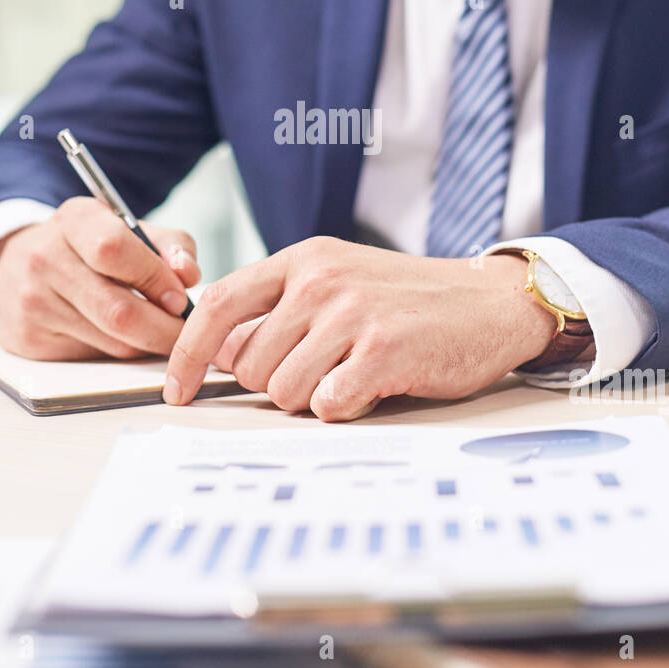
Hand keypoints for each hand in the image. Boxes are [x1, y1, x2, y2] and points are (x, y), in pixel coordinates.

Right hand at [0, 197, 200, 360]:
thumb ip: (169, 244)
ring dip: (146, 342)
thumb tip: (188, 276)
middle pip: (118, 310)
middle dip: (164, 329)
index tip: (180, 297)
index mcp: (74, 219)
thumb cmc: (85, 249)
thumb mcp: (126, 228)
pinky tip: (119, 336)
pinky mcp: (27, 339)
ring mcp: (31, 301)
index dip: (156, 278)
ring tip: (156, 330)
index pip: (115, 249)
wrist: (13, 269)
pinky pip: (93, 356)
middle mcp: (44, 257)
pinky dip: (118, 351)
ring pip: (112, 340)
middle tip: (184, 332)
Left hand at [163, 238, 553, 419]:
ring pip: (285, 391)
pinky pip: (326, 405)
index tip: (177, 391)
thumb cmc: (412, 301)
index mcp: (304, 259)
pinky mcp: (383, 351)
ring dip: (314, 399)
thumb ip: (281, 310)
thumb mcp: (340, 282)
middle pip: (251, 365)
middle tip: (325, 372)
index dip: (187, 354)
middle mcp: (321, 280)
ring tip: (353, 376)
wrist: (491, 303)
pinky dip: (344, 408)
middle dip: (278, 385)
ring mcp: (352, 313)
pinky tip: (372, 388)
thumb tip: (221, 356)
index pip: (218, 305)